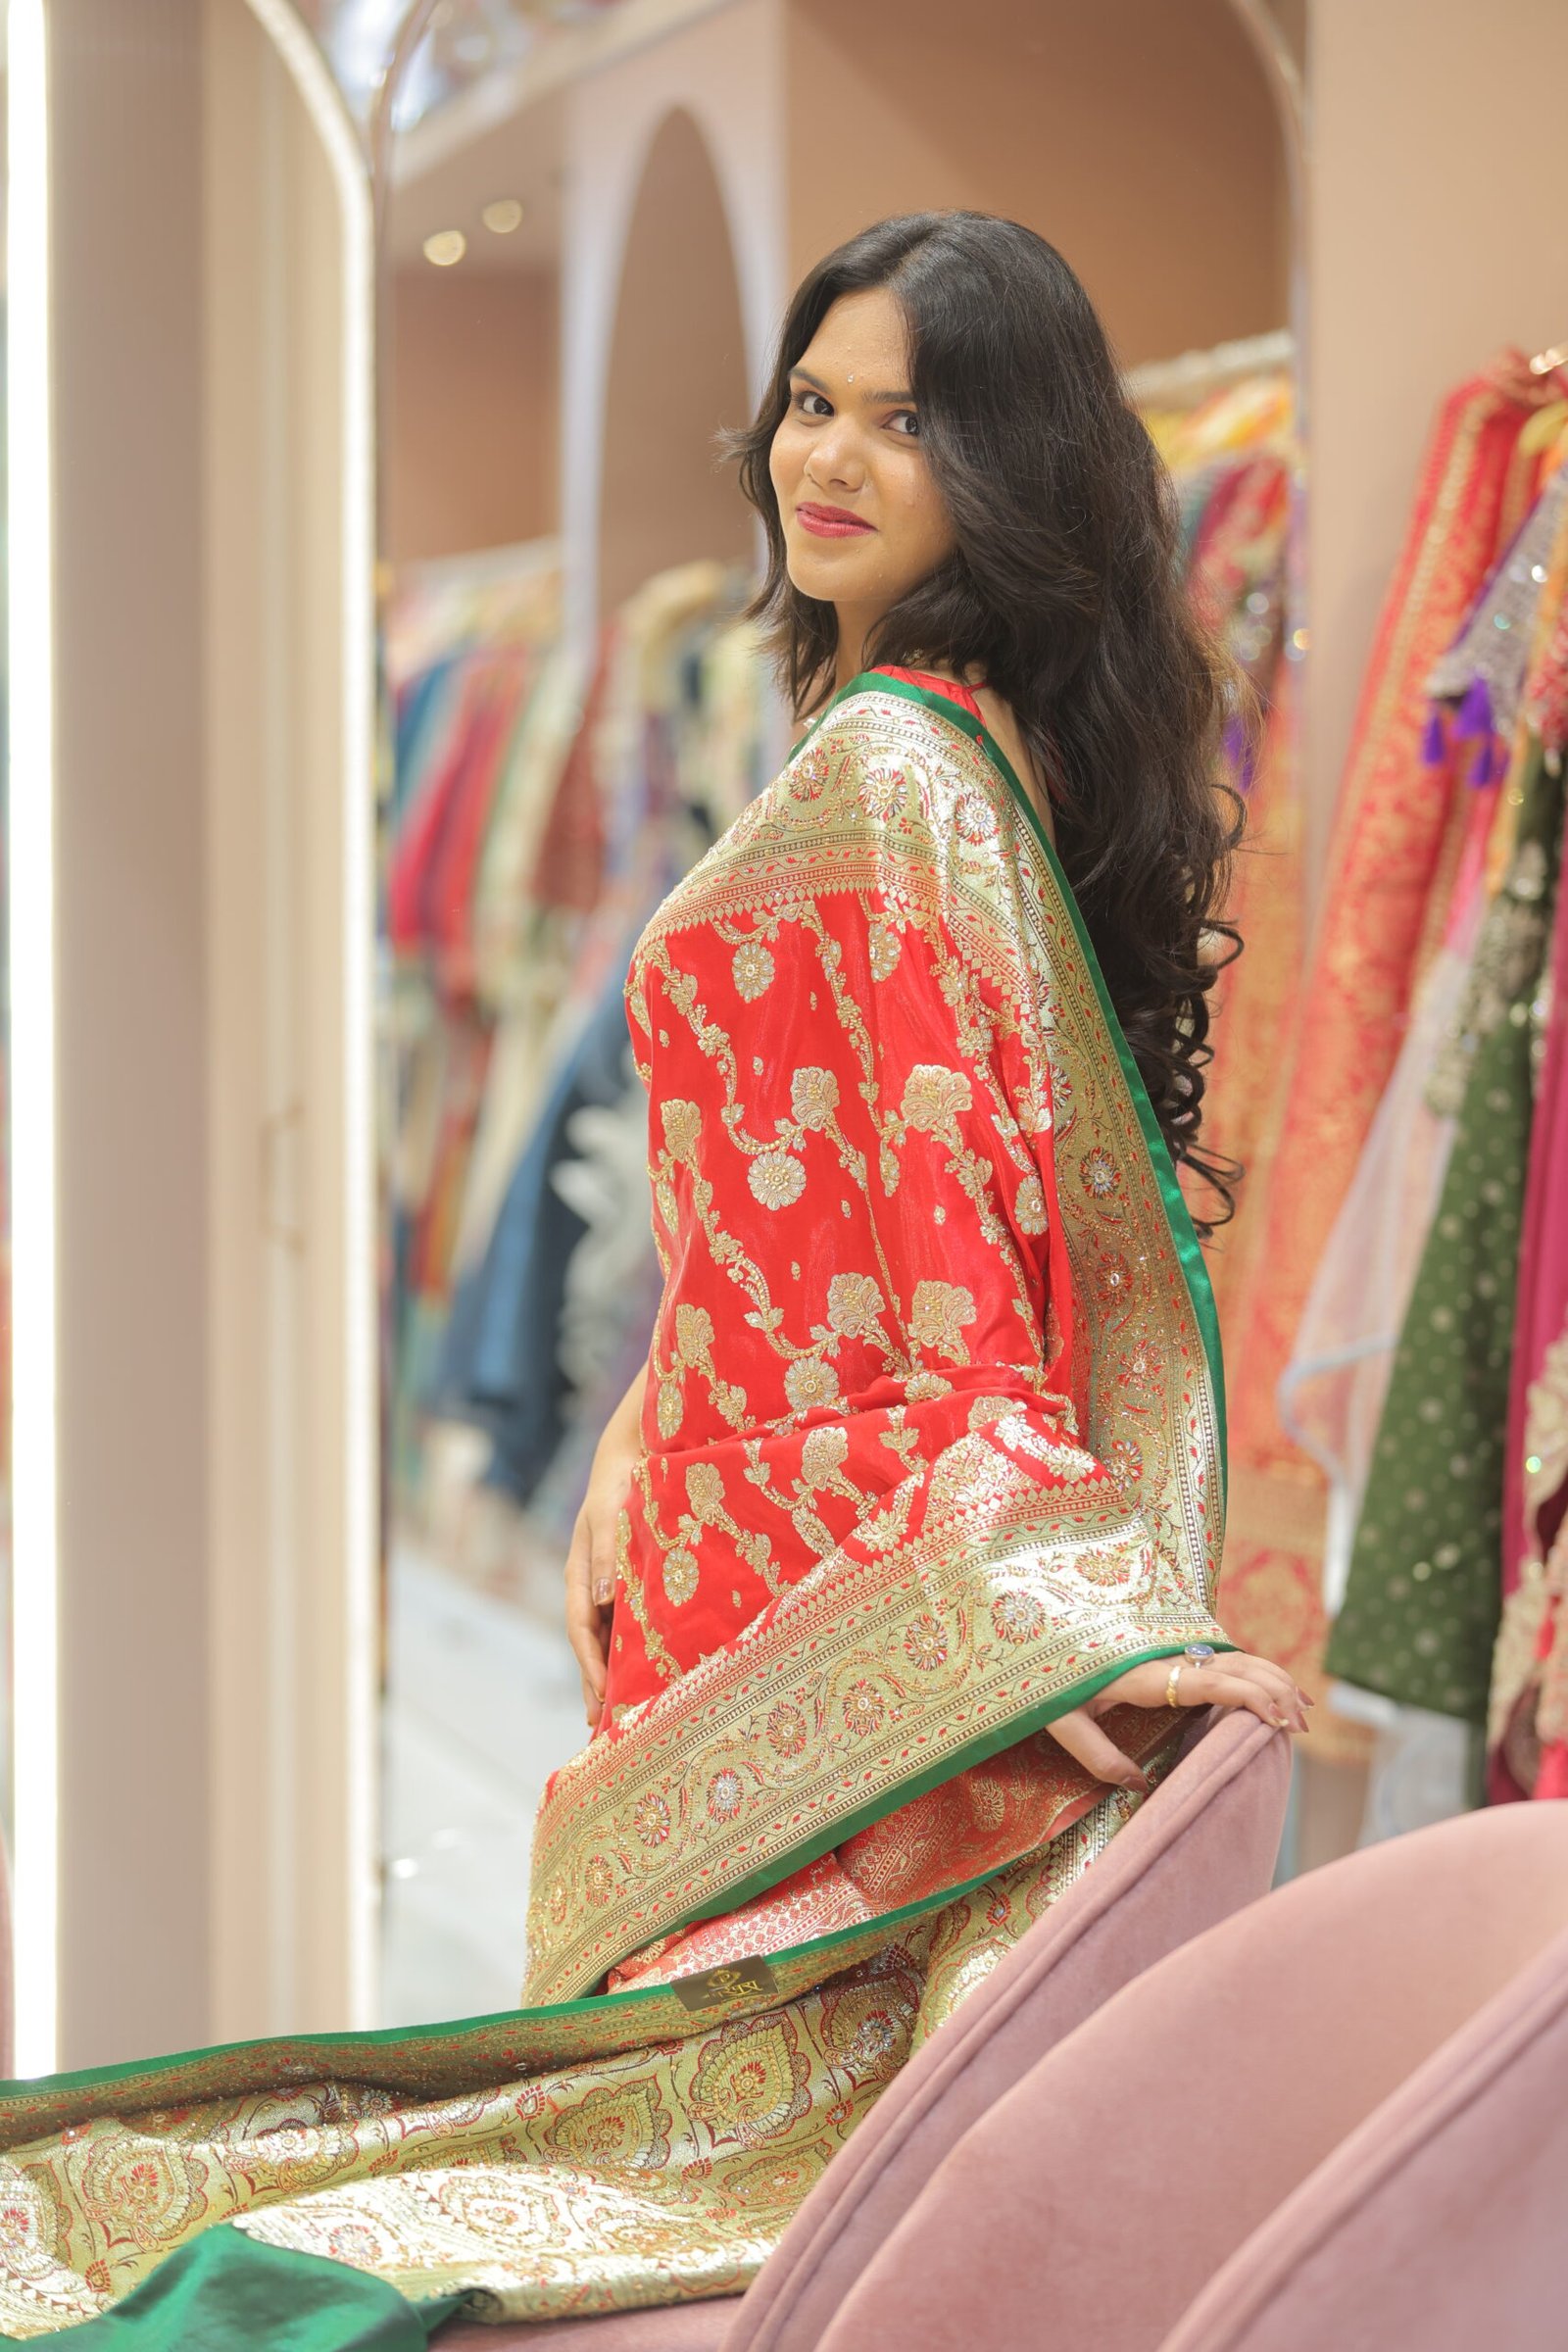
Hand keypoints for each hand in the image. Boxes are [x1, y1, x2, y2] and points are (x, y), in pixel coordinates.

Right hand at [563, 1361, 647, 1727]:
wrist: (634, 1453)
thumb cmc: (622, 1482)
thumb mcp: (611, 1516)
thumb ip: (606, 1555)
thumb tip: (601, 1601)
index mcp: (579, 1574)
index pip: (581, 1631)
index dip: (591, 1668)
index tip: (603, 1702)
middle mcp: (589, 1586)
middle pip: (589, 1645)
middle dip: (595, 1685)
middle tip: (603, 1730)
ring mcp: (605, 1585)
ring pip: (605, 1638)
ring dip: (610, 1673)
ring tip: (620, 1714)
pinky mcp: (624, 1580)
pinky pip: (623, 1623)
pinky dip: (627, 1650)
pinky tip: (642, 1670)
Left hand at [1045, 1649, 1310, 1794]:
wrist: (1025, 1622)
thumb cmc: (1038, 1678)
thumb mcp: (1060, 1721)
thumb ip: (1096, 1756)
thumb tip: (1137, 1786)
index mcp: (1142, 1672)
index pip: (1210, 1680)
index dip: (1252, 1697)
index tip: (1283, 1720)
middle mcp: (1161, 1655)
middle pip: (1233, 1664)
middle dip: (1274, 1689)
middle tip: (1303, 1725)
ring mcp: (1164, 1650)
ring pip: (1230, 1657)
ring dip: (1269, 1677)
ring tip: (1300, 1708)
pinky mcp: (1163, 1652)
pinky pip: (1215, 1659)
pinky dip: (1250, 1672)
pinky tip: (1267, 1689)